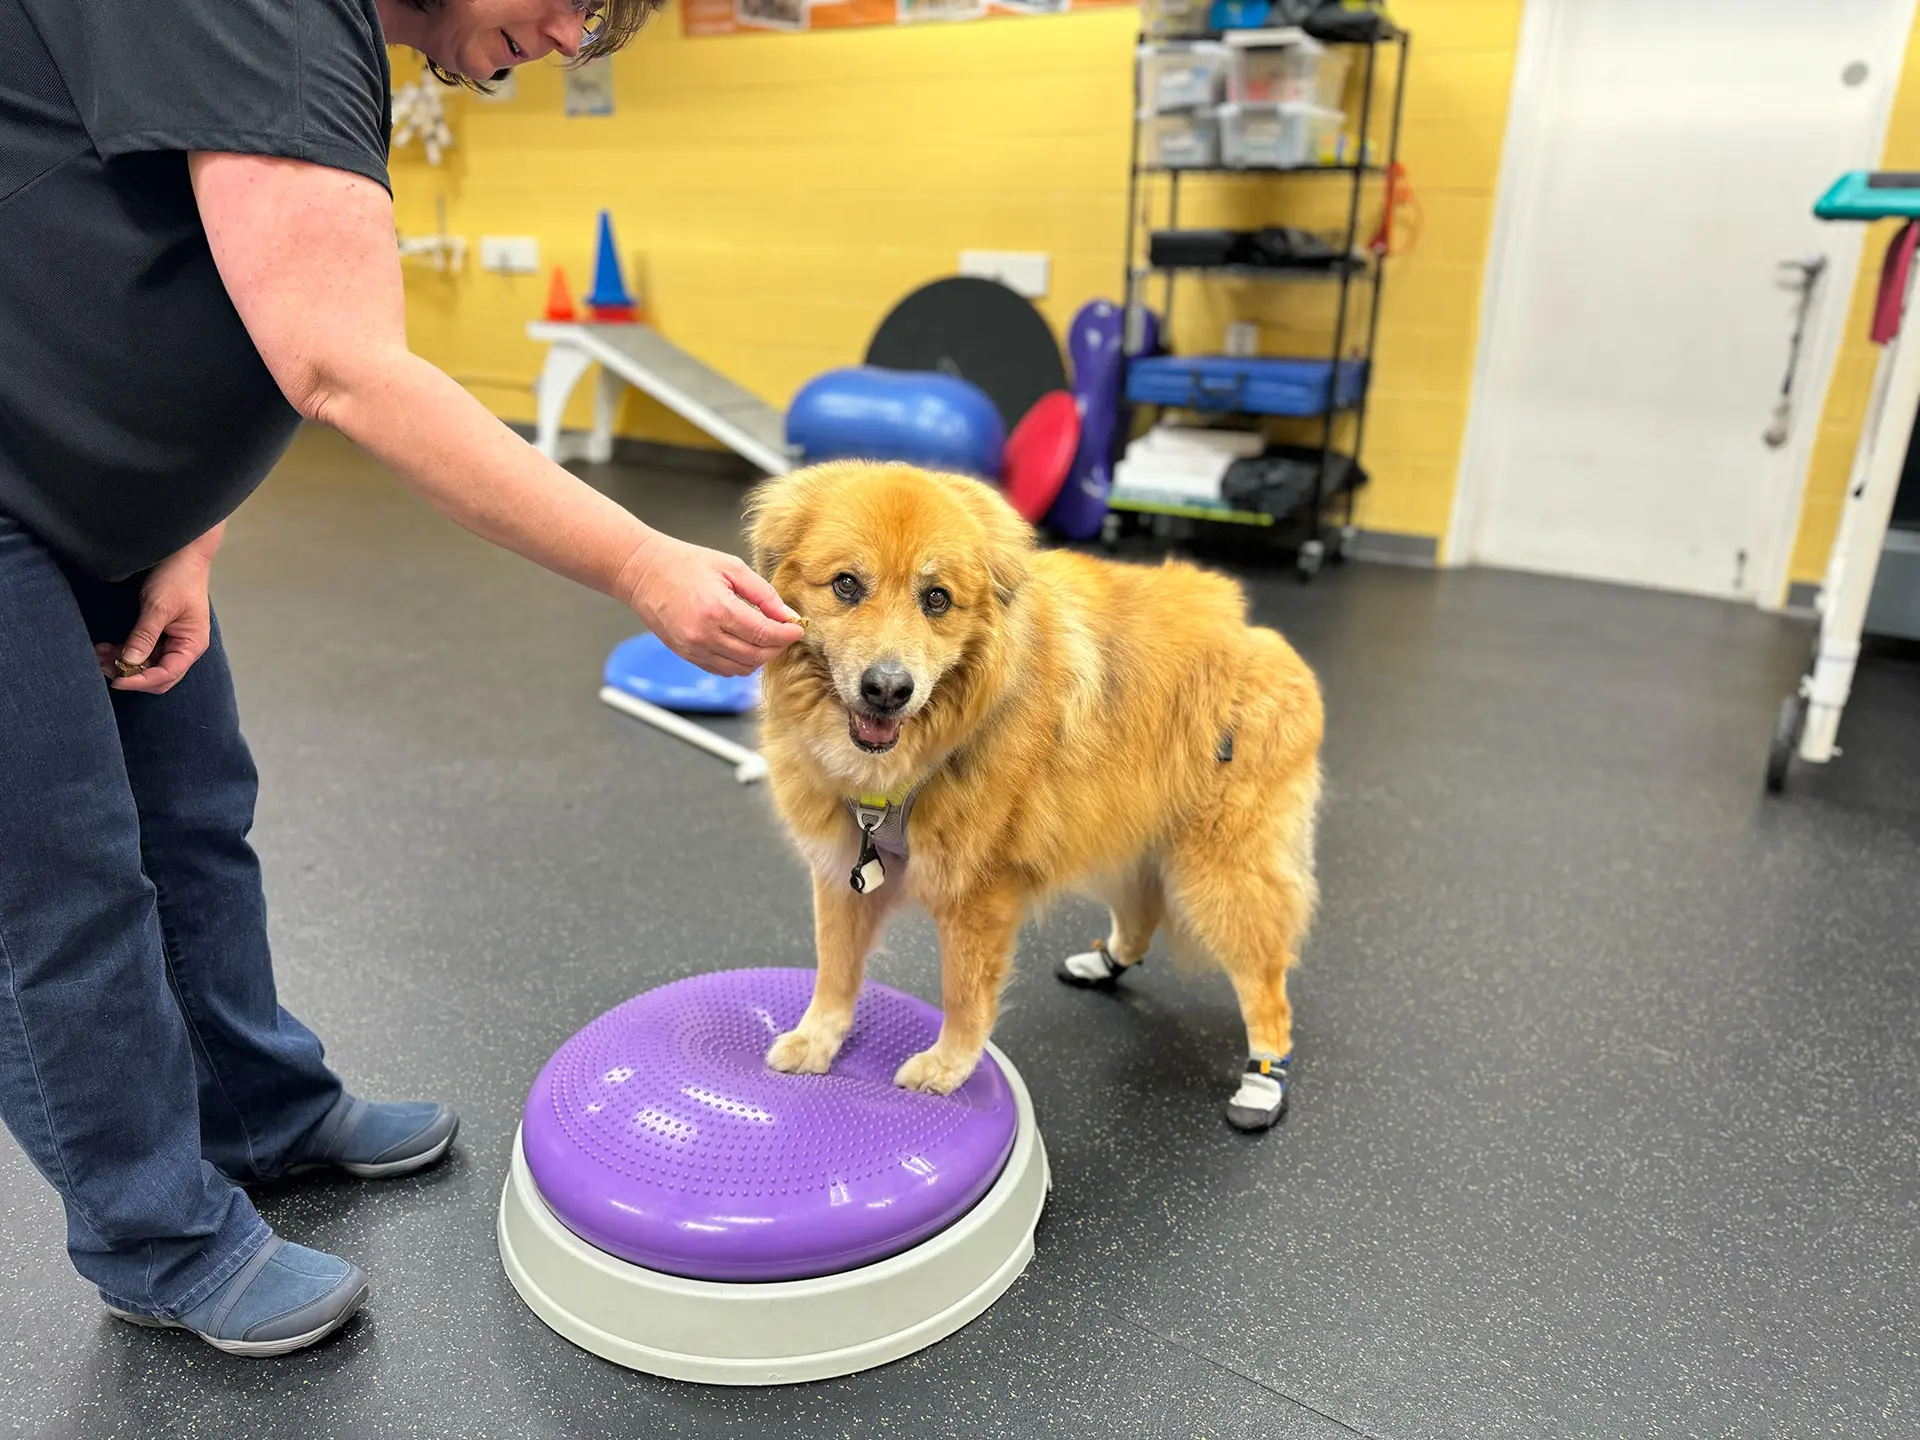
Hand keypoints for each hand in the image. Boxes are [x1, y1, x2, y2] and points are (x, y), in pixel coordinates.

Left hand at [97, 529, 221, 694]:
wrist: (182, 553)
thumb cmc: (178, 578)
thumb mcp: (159, 607)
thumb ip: (145, 636)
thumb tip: (130, 663)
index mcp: (191, 644)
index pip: (167, 674)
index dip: (141, 681)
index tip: (117, 680)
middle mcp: (183, 647)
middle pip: (158, 676)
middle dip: (132, 675)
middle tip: (104, 666)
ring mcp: (171, 641)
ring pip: (147, 665)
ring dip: (124, 664)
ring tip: (100, 653)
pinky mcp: (159, 633)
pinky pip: (141, 652)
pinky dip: (124, 653)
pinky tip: (106, 647)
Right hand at [623, 532, 802, 676]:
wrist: (643, 572)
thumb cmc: (685, 564)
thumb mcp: (730, 567)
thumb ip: (763, 593)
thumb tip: (786, 615)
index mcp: (717, 609)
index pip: (764, 633)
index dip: (786, 634)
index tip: (797, 628)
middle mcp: (704, 634)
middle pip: (755, 654)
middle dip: (777, 646)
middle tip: (785, 633)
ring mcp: (693, 648)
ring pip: (741, 668)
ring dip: (760, 657)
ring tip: (766, 639)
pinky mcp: (687, 655)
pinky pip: (723, 670)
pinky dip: (740, 663)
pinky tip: (745, 646)